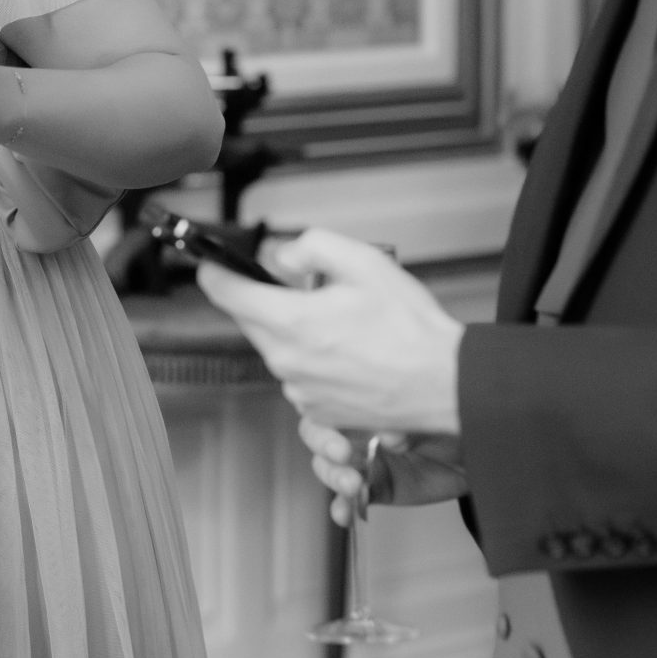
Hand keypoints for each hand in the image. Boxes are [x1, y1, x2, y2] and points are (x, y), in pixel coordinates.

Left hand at [194, 228, 464, 438]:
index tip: (211, 264)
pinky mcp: (317, 411)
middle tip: (306, 289)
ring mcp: (300, 391)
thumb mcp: (365, 262)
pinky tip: (349, 353)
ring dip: (295, 332)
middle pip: (250, 321)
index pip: (226, 293)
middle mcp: (287, 361)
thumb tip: (281, 257)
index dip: (215, 272)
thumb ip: (311, 246)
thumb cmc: (410, 328)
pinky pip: (298, 375)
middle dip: (267, 300)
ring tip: (342, 325)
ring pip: (276, 349)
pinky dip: (313, 360)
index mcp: (292, 322)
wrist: (445, 385)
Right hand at [300, 417, 467, 525]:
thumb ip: (410, 422)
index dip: (325, 419)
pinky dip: (342, 507)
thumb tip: (390, 437)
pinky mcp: (374, 488)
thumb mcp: (435, 414)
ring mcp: (365, 460)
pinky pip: (348, 499)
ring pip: (329, 467)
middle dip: (324, 446)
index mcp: (368, 402)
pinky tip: (345, 514)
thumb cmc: (458, 420)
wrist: (483, 452)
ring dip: (334, 477)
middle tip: (344, 457)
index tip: (342, 437)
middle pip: (318, 434)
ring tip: (353, 486)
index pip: (328, 402)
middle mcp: (360, 428)